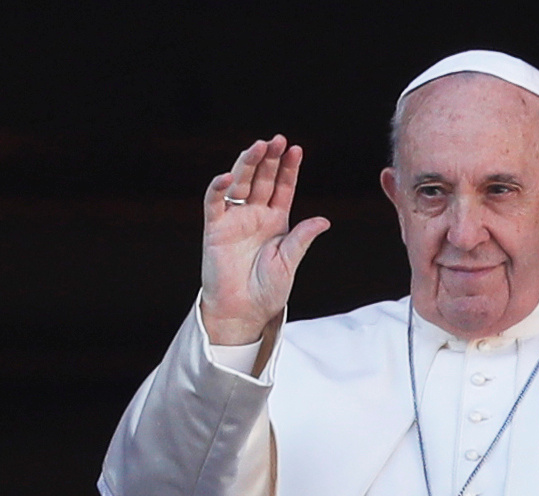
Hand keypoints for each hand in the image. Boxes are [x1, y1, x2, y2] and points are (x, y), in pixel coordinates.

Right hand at [199, 135, 329, 344]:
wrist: (243, 312)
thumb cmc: (267, 291)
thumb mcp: (289, 263)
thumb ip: (301, 239)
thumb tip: (324, 220)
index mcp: (276, 221)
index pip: (283, 187)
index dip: (288, 168)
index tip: (296, 149)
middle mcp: (255, 215)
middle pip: (262, 178)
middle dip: (269, 158)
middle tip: (277, 140)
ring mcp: (235, 219)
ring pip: (240, 183)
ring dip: (247, 164)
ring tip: (258, 146)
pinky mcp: (215, 228)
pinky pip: (215, 202)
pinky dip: (219, 188)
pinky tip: (229, 176)